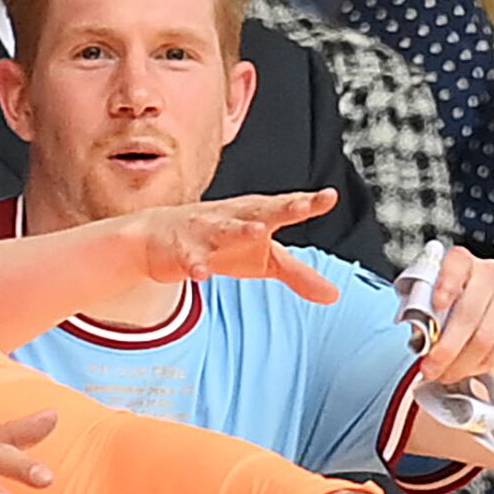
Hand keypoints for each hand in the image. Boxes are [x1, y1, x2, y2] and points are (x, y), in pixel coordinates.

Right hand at [129, 191, 341, 298]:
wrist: (158, 236)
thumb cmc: (221, 243)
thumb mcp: (264, 259)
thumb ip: (298, 275)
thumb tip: (335, 296)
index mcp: (256, 215)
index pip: (286, 208)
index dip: (307, 203)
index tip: (329, 197)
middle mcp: (233, 218)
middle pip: (260, 212)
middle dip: (281, 208)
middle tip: (302, 206)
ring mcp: (205, 232)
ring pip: (225, 230)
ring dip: (240, 229)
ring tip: (259, 231)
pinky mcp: (181, 251)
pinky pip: (188, 258)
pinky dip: (195, 265)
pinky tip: (201, 274)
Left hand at [417, 245, 493, 384]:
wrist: (483, 314)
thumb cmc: (446, 306)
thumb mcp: (425, 301)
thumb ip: (420, 311)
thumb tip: (416, 339)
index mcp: (462, 262)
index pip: (456, 263)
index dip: (446, 284)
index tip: (436, 305)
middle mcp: (491, 274)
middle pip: (468, 314)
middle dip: (446, 348)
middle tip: (430, 368)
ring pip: (485, 337)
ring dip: (461, 363)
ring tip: (444, 374)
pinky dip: (481, 365)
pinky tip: (467, 369)